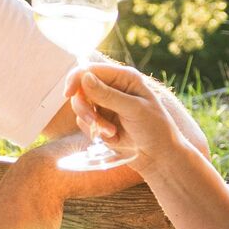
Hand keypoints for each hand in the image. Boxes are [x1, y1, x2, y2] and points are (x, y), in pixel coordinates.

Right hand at [67, 60, 204, 177]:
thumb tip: (84, 78)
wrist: (160, 157)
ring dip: (93, 122)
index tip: (68, 94)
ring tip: (111, 133)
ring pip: (81, 108)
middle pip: (81, 89)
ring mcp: (106, 105)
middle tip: (94, 122)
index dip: (76, 79)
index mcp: (124, 78)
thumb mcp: (134, 110)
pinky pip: (85, 123)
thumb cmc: (156, 129)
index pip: (90, 70)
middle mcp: (112, 88)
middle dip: (85, 108)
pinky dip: (96, 132)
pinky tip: (113, 138)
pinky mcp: (102, 121)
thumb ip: (108, 95)